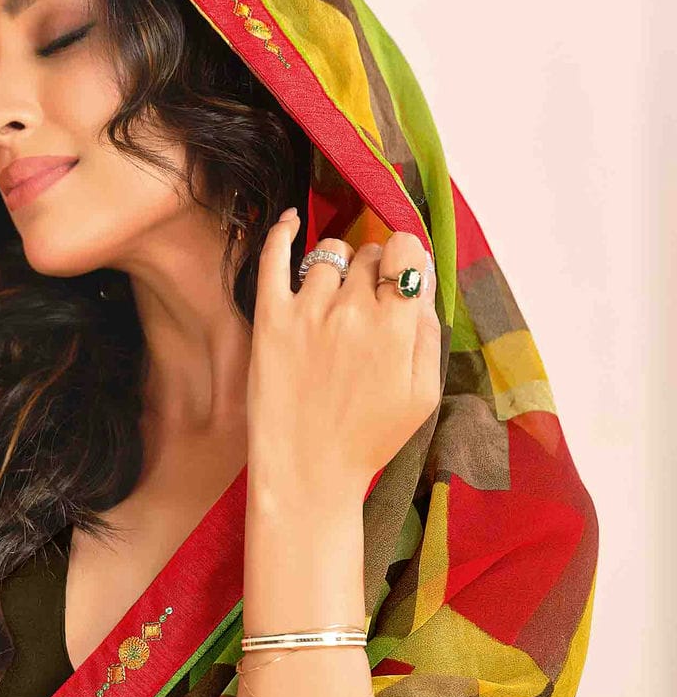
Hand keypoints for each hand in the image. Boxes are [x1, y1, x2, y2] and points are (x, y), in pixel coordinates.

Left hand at [246, 209, 441, 499]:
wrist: (308, 474)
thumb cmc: (369, 440)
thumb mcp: (423, 394)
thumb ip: (427, 333)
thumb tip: (421, 283)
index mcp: (395, 326)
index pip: (406, 250)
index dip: (405, 259)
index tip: (400, 278)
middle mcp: (352, 310)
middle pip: (369, 253)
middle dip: (374, 270)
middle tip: (368, 303)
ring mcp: (306, 311)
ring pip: (328, 256)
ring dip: (337, 268)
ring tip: (334, 297)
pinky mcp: (269, 320)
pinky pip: (272, 257)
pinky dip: (282, 232)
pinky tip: (290, 222)